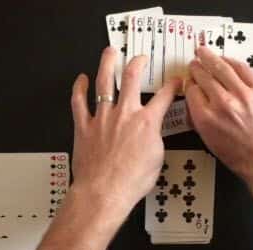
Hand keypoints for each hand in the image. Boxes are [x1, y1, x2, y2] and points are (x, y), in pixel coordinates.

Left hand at [70, 46, 180, 218]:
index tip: (174, 81)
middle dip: (138, 63)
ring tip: (109, 53)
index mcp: (147, 123)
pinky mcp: (84, 127)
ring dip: (107, 63)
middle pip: (132, 78)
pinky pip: (78, 102)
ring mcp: (102, 118)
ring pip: (104, 82)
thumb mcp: (156, 160)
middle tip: (140, 58)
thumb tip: (153, 135)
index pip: (164, 97)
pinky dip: (78, 89)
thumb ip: (155, 140)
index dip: (172, 86)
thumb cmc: (129, 182)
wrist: (104, 192)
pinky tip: (80, 80)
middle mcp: (124, 115)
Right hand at [186, 46, 252, 190]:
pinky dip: (232, 62)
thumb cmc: (245, 160)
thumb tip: (197, 106)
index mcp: (206, 120)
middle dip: (196, 68)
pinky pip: (243, 69)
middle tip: (194, 64)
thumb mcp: (212, 144)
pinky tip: (227, 60)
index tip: (190, 82)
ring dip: (209, 57)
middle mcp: (222, 104)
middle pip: (203, 76)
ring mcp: (242, 95)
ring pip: (221, 67)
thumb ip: (202, 122)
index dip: (190, 85)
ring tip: (203, 52)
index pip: (191, 92)